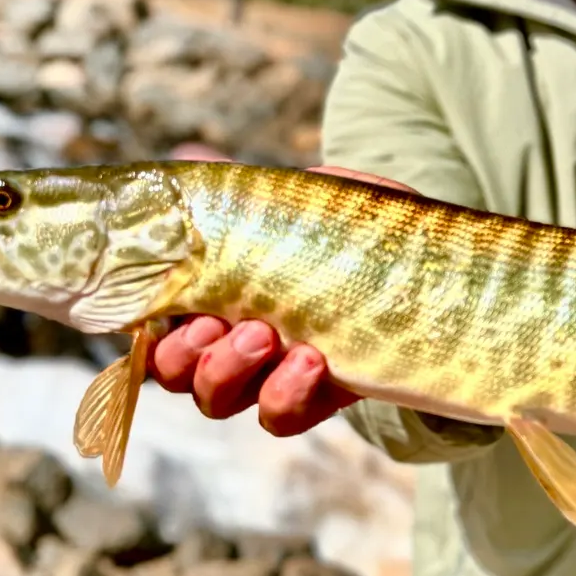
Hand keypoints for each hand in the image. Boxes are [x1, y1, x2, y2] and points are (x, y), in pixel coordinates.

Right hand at [147, 162, 417, 436]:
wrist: (424, 276)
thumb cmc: (350, 236)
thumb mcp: (304, 205)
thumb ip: (247, 193)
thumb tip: (186, 158)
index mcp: (212, 296)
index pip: (155, 322)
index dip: (151, 320)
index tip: (173, 299)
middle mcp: (228, 344)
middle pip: (173, 372)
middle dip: (185, 353)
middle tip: (221, 321)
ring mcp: (267, 377)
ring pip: (215, 400)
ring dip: (227, 371)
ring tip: (266, 335)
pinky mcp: (314, 400)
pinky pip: (280, 417)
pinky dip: (286, 394)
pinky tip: (312, 359)